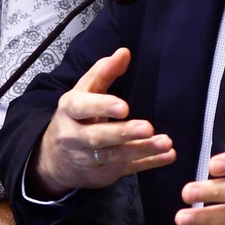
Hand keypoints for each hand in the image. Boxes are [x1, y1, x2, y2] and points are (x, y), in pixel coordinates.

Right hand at [35, 48, 175, 195]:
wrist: (56, 158)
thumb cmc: (76, 116)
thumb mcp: (84, 92)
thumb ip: (103, 72)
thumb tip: (124, 52)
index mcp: (70, 110)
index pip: (82, 107)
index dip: (102, 107)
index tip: (125, 107)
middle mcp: (75, 136)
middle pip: (98, 136)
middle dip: (123, 133)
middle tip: (148, 127)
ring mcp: (89, 157)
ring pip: (115, 155)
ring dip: (142, 149)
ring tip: (166, 143)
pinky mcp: (104, 173)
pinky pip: (128, 168)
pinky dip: (149, 163)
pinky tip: (168, 156)